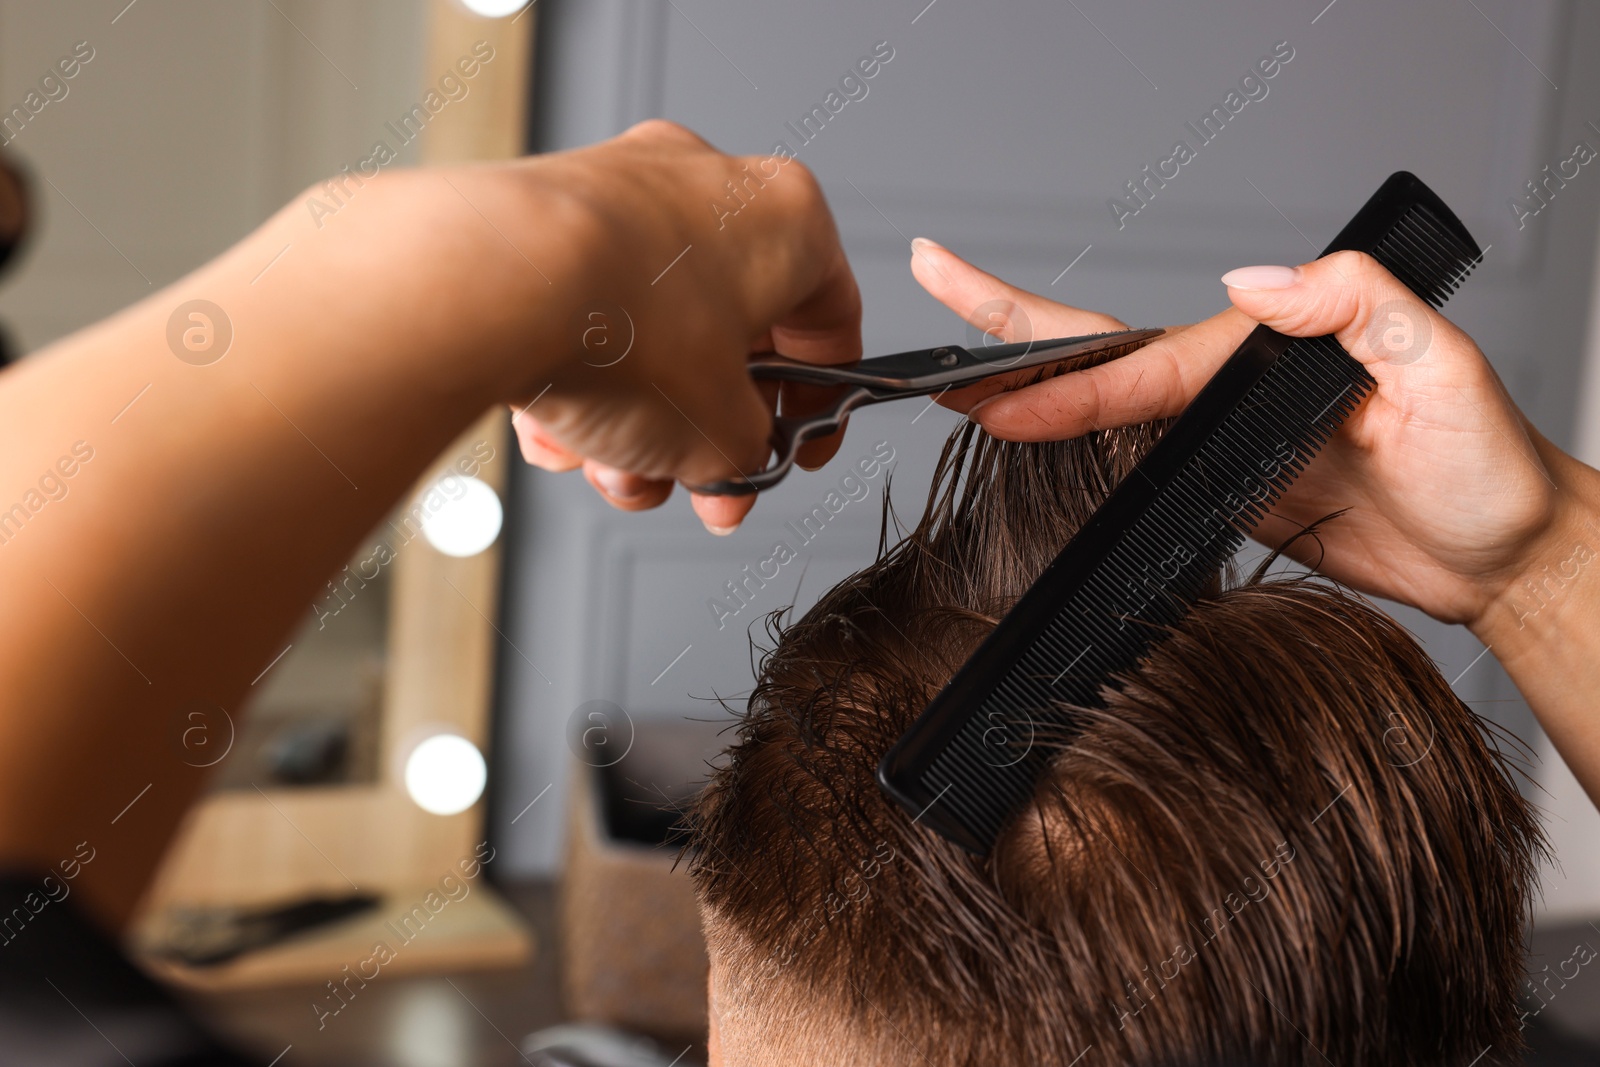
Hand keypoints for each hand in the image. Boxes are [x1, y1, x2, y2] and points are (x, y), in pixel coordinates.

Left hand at [495, 121, 860, 532]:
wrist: (489, 287)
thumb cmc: (618, 326)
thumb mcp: (720, 433)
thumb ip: (747, 450)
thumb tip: (731, 457)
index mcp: (787, 218)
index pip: (830, 320)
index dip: (818, 403)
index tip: (799, 446)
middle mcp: (708, 185)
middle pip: (727, 334)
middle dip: (706, 426)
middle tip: (700, 480)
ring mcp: (623, 192)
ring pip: (652, 330)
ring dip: (637, 415)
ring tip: (612, 467)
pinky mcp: (546, 211)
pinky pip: (584, 312)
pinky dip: (578, 373)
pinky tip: (558, 428)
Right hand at [910, 238, 1571, 630]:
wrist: (1503, 555)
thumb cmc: (1491, 467)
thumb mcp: (1445, 370)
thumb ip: (1358, 305)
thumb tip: (1254, 279)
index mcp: (1269, 350)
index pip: (1144, 356)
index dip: (1065, 378)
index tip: (998, 396)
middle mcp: (1233, 385)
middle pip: (1103, 352)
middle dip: (1012, 328)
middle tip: (939, 283)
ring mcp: (1222, 436)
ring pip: (1104, 404)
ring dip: (1026, 386)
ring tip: (956, 377)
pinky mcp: (1223, 485)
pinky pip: (1131, 458)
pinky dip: (1070, 443)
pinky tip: (1031, 439)